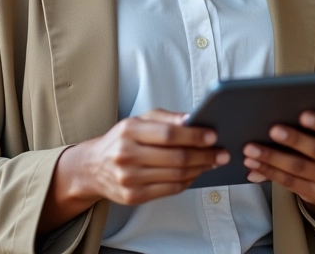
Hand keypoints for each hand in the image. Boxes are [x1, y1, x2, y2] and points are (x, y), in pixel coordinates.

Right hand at [70, 109, 229, 205]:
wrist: (93, 167)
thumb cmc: (122, 139)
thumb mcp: (139, 120)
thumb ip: (166, 118)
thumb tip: (191, 120)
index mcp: (129, 130)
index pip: (168, 134)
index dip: (193, 136)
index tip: (212, 136)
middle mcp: (127, 154)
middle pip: (175, 158)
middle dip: (204, 156)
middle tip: (221, 153)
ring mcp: (129, 178)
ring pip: (175, 175)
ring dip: (200, 169)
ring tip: (212, 162)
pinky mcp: (133, 196)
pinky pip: (169, 189)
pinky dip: (187, 181)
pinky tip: (196, 173)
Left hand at [242, 111, 314, 207]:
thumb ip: (309, 122)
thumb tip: (279, 108)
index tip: (303, 114)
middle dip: (292, 140)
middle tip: (272, 130)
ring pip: (298, 168)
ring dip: (271, 158)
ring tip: (251, 149)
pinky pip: (289, 183)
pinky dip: (268, 172)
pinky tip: (254, 165)